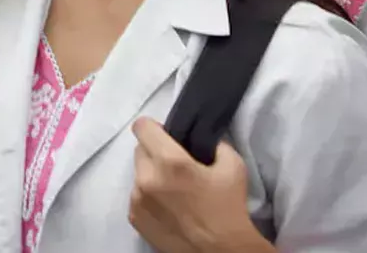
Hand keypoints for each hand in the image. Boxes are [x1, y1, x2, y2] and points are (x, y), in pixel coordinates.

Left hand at [129, 119, 268, 252]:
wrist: (222, 250)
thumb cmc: (228, 207)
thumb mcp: (233, 166)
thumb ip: (214, 144)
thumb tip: (200, 137)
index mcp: (170, 161)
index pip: (142, 126)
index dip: (154, 128)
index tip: (165, 136)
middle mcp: (147, 178)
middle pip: (139, 150)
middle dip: (155, 152)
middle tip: (175, 166)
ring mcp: (137, 199)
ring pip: (138, 173)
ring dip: (151, 175)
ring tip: (173, 190)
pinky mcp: (134, 217)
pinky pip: (136, 195)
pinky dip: (148, 196)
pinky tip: (168, 206)